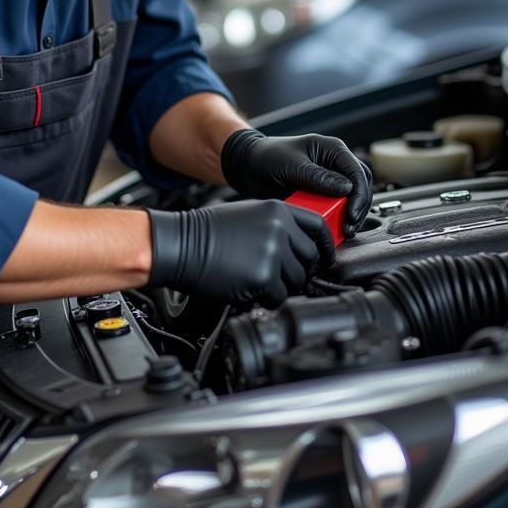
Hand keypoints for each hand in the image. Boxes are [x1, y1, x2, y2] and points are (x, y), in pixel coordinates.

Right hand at [146, 200, 334, 307]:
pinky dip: (267, 298)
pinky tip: (249, 287)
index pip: (318, 226)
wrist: (181, 245)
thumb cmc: (207, 232)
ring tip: (256, 278)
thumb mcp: (248, 213)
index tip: (325, 257)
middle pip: (311, 257)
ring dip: (281, 285)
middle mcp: (280, 228)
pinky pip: (279, 296)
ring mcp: (274, 252)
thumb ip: (277, 224)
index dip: (325, 245)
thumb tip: (298, 245)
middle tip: (278, 274)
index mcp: (277, 209)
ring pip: (297, 280)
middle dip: (298, 270)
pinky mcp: (264, 276)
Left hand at [220, 129, 372, 236]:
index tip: (351, 214)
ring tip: (343, 232)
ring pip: (353, 198)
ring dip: (351, 216)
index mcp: (332, 149)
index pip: (357, 171)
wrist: (249, 166)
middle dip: (358, 208)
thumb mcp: (292, 166)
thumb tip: (346, 188)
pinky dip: (339, 218)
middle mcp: (335, 163)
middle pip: (361, 186)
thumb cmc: (267, 157)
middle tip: (348, 227)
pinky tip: (335, 230)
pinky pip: (337, 207)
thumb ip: (318, 177)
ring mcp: (330, 179)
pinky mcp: (322, 194)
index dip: (359, 194)